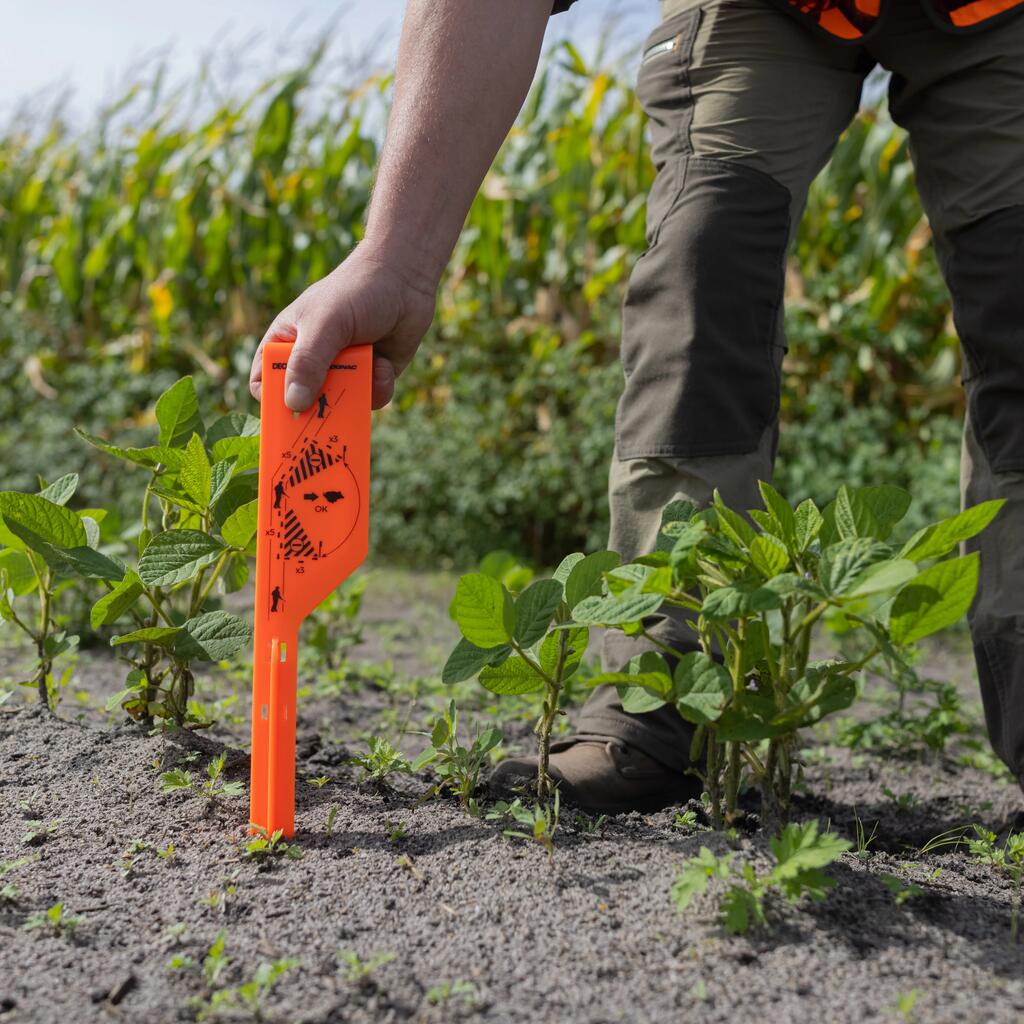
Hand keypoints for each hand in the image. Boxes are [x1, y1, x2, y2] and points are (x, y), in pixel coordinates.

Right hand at [249, 246, 436, 410]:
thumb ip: (308, 362)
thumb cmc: (355, 291)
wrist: (404, 279)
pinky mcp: (372, 377)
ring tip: (366, 374)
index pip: (265, 382)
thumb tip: (294, 403)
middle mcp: (313, 361)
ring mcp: (344, 371)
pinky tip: (385, 364)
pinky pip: (372, 399)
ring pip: (342, 406)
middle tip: (325, 426)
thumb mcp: (325, 323)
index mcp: (287, 344)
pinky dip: (380, 386)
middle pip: (303, 404)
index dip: (271, 402)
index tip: (284, 419)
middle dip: (316, 414)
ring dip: (355, 398)